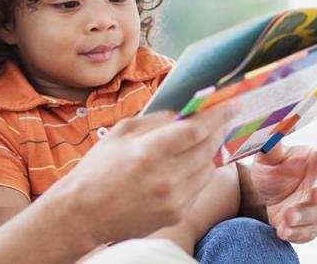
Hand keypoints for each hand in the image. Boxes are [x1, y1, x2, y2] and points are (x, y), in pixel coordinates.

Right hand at [43, 102, 240, 245]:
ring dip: (209, 151)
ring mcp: (173, 199)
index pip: (196, 129)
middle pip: (207, 147)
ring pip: (208, 168)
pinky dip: (198, 172)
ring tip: (201, 141)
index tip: (233, 102)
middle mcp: (165, 178)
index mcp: (148, 153)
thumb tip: (184, 111)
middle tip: (224, 117)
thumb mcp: (120, 133)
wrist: (83, 214)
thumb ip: (155, 120)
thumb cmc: (98, 169)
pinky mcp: (176, 214)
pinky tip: (185, 165)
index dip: (219, 114)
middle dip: (219, 129)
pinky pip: (199, 187)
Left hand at [249, 141, 316, 242]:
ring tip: (288, 216)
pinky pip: (309, 231)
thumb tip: (268, 135)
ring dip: (305, 215)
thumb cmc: (276, 170)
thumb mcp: (270, 158)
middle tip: (315, 195)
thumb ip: (271, 149)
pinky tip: (283, 231)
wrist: (269, 195)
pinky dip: (297, 232)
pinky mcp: (314, 226)